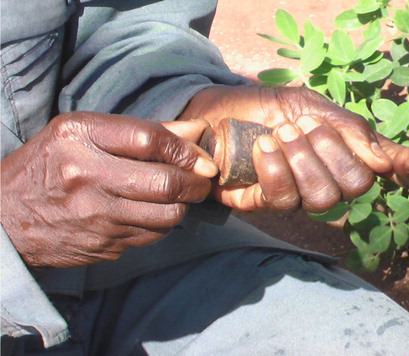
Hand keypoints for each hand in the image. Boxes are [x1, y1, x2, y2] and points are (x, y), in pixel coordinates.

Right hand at [0, 112, 216, 267]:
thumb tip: (196, 131)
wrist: (6, 216)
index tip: (202, 158)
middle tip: (202, 179)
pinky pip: (152, 236)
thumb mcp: (85, 133)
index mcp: (79, 138)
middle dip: (196, 183)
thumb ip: (143, 130)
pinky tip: (153, 213)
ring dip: (182, 205)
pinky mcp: (102, 245)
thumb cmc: (52, 164)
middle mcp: (86, 177)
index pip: (150, 139)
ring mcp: (94, 217)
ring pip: (167, 216)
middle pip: (165, 183)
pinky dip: (162, 224)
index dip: (186, 149)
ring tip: (177, 195)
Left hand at [179, 85, 408, 211]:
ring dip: (303, 160)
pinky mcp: (268, 204)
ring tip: (281, 133)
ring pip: (323, 197)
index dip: (407, 169)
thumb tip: (386, 164)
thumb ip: (347, 129)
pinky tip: (264, 146)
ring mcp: (299, 195)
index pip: (388, 168)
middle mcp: (328, 177)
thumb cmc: (265, 107)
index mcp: (344, 150)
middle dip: (332, 151)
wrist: (219, 112)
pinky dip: (276, 169)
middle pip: (356, 186)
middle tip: (303, 125)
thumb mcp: (308, 105)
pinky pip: (285, 198)